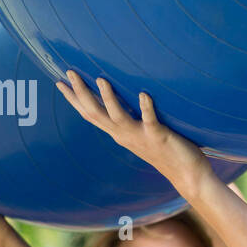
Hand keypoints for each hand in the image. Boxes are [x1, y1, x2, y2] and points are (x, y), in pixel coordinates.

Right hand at [56, 72, 206, 185]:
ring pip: (118, 116)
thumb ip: (130, 121)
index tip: (59, 82)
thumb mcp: (141, 135)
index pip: (90, 114)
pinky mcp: (159, 136)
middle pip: (96, 112)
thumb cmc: (166, 152)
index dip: (74, 99)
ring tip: (101, 79)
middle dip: (81, 92)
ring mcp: (140, 136)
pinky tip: (143, 94)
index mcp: (119, 133)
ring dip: (108, 98)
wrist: (187, 175)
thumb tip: (120, 104)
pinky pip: (150, 120)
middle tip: (69, 71)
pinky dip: (146, 107)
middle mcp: (124, 135)